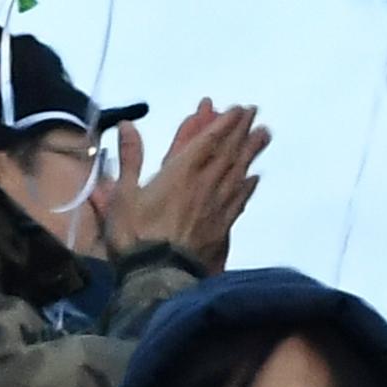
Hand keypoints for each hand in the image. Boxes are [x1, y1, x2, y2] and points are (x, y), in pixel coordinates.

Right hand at [100, 101, 267, 269]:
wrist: (159, 277)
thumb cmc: (136, 237)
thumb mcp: (123, 195)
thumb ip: (129, 158)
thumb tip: (127, 125)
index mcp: (180, 172)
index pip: (207, 140)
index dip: (223, 122)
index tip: (237, 109)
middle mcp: (204, 184)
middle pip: (227, 151)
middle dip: (241, 130)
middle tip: (255, 113)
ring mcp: (216, 206)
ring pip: (238, 171)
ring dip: (251, 151)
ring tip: (264, 134)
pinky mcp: (223, 227)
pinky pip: (239, 200)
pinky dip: (248, 186)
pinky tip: (254, 178)